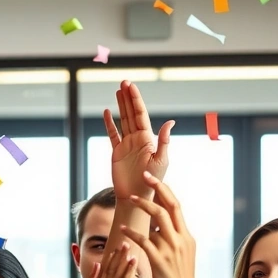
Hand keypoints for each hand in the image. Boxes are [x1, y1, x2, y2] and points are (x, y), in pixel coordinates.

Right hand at [79, 242, 137, 277]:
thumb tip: (96, 266)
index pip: (103, 270)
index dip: (109, 258)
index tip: (114, 247)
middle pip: (110, 268)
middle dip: (117, 254)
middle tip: (124, 241)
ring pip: (117, 273)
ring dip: (123, 258)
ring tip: (129, 246)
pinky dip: (128, 271)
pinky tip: (133, 261)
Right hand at [104, 81, 174, 199]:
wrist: (137, 196)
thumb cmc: (152, 181)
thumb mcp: (161, 160)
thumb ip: (164, 141)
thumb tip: (170, 122)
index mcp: (148, 138)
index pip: (141, 114)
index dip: (135, 99)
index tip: (130, 86)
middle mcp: (138, 138)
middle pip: (132, 113)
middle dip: (128, 97)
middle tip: (123, 82)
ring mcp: (127, 144)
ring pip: (123, 120)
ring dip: (121, 106)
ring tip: (118, 91)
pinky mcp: (117, 152)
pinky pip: (112, 134)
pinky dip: (109, 123)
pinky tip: (107, 112)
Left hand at [122, 172, 196, 277]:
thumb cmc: (179, 274)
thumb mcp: (182, 251)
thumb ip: (171, 235)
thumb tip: (159, 220)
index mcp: (186, 235)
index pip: (176, 206)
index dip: (165, 190)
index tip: (153, 178)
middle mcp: (180, 238)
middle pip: (169, 206)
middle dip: (157, 188)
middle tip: (144, 176)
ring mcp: (170, 248)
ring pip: (158, 219)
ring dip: (143, 206)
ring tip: (131, 199)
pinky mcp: (159, 259)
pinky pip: (144, 240)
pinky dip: (131, 232)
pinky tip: (121, 229)